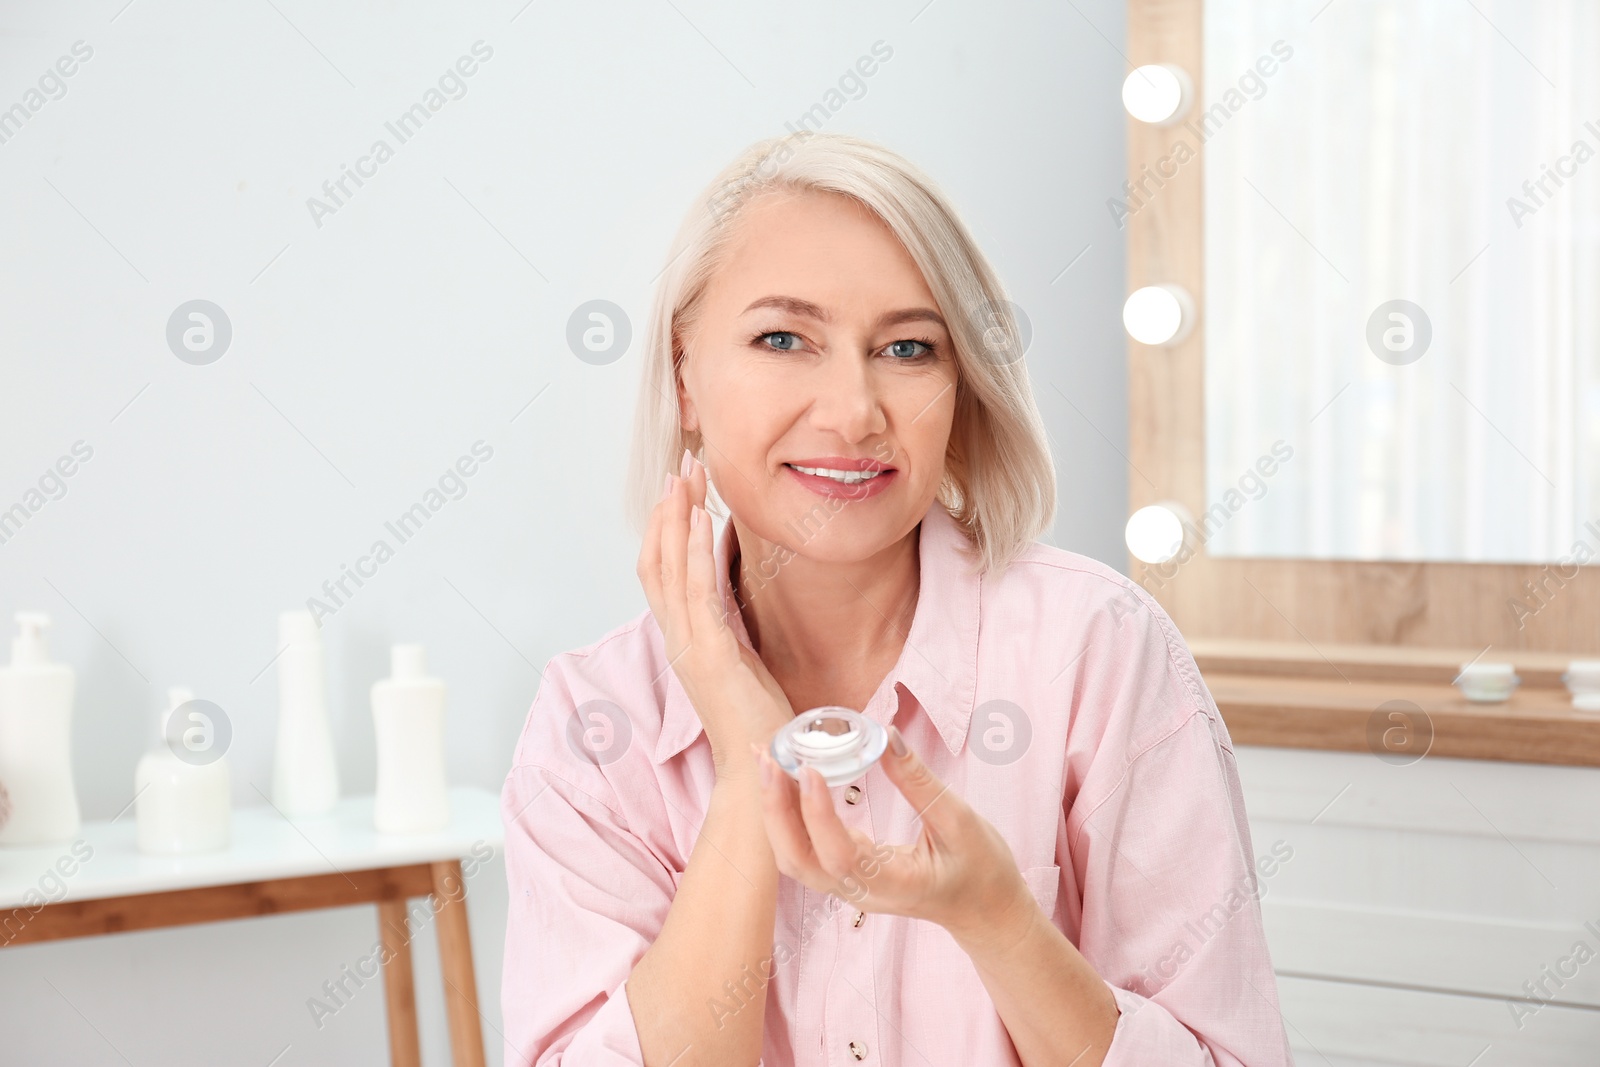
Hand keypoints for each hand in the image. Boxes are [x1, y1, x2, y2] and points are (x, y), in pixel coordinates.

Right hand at [637, 449, 794, 780]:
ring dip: (676, 516)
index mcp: (686, 642)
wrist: (759, 774)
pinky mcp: (712, 654)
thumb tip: (735, 607)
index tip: (681, 489)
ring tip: (687, 475)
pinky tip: (701, 518)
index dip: (666, 529)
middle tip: (680, 464)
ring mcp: (691, 646)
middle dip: (667, 509)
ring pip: (670, 568)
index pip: (663, 574)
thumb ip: (730, 635)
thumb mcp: (742, 667)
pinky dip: (694, 551)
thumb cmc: (757, 726)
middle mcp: (679, 640)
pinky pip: (697, 592)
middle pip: (657, 561)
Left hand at [752, 726, 1037, 952]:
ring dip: (773, 810)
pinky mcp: (845, 876)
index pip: (840, 854)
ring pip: (792, 858)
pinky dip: (784, 814)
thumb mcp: (961, 822)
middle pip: (798, 860)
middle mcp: (861, 892)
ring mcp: (848, 888)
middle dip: (775, 807)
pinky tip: (783, 777)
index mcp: (894, 884)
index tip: (809, 766)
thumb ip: (920, 782)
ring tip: (766, 758)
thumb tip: (886, 735)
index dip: (817, 812)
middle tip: (767, 754)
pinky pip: (802, 849)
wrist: (986, 910)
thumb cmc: (982, 869)